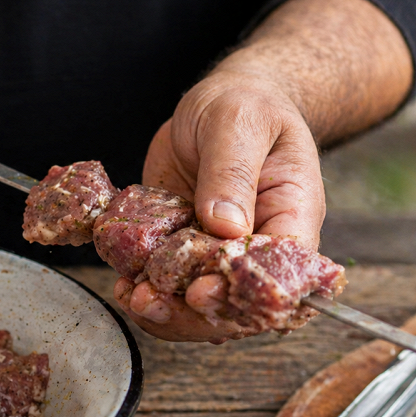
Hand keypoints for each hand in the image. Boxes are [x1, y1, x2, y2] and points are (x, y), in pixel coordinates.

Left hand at [118, 0, 411, 342]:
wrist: (223, 101)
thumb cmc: (246, 106)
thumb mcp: (239, 123)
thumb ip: (232, 172)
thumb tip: (225, 227)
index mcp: (291, 216)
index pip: (279, 274)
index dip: (242, 294)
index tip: (201, 291)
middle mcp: (259, 246)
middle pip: (238, 305)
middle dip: (192, 314)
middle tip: (151, 301)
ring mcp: (219, 254)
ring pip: (201, 305)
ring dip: (165, 311)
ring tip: (132, 297)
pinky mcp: (186, 251)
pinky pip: (170, 284)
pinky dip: (146, 290)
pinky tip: (124, 284)